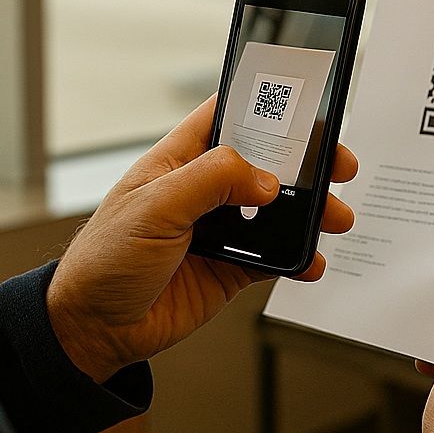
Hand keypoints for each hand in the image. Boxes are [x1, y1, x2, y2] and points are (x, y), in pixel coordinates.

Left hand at [47, 97, 357, 382]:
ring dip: (311, 212)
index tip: (307, 104)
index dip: (265, 106)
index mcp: (179, 160)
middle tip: (338, 165)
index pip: (228, 116)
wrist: (94, 328)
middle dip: (306, 162)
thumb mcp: (154, 207)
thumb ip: (211, 182)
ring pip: (278, 211)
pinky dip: (298, 258)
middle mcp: (203, 190)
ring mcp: (219, 230)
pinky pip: (274, 257)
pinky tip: (309, 261)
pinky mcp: (230, 268)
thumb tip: (266, 180)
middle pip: (266, 162)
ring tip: (335, 218)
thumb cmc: (103, 259)